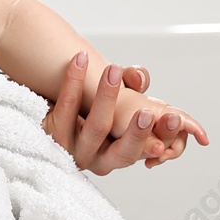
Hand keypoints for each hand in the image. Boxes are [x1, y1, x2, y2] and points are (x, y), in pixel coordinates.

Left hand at [40, 53, 204, 174]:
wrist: (45, 114)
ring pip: (97, 128)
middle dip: (138, 133)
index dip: (163, 136)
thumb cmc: (86, 112)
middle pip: (124, 152)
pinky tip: (80, 59)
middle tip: (147, 112)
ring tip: (114, 70)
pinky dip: (74, 80)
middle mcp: (100, 160)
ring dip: (107, 97)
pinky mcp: (53, 135)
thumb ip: (131, 89)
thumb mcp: (116, 105)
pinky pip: (65, 108)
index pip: (149, 151)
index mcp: (122, 155)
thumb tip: (137, 75)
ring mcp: (76, 151)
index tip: (174, 120)